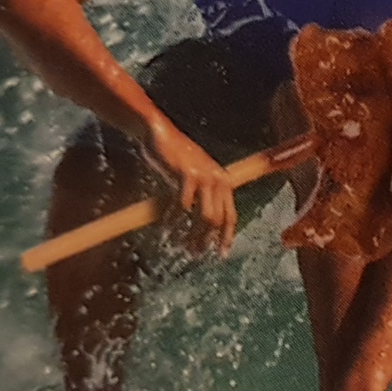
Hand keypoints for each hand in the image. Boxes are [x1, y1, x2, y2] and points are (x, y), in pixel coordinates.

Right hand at [144, 119, 236, 256]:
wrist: (161, 136)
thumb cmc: (176, 160)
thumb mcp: (196, 179)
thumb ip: (203, 199)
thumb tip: (203, 230)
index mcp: (224, 182)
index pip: (231, 216)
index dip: (226, 237)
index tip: (221, 255)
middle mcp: (219, 180)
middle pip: (218, 220)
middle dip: (206, 241)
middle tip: (193, 254)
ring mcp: (205, 177)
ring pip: (204, 217)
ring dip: (191, 235)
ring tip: (179, 246)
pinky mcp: (187, 175)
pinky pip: (182, 206)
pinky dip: (173, 220)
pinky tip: (165, 227)